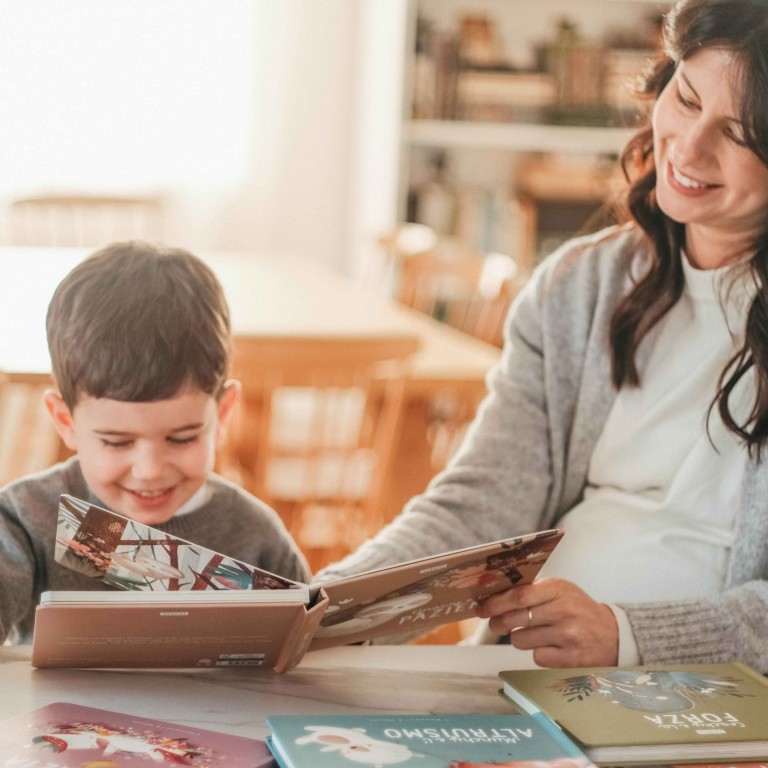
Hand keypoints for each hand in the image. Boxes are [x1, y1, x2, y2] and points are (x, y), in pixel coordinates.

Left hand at [476, 577, 618, 666]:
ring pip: (521, 639)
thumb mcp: (560, 591)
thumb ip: (532, 591)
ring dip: (519, 638)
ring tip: (532, 634)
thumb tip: (494, 596)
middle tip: (495, 623)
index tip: (481, 607)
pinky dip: (538, 652)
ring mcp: (567, 635)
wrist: (613, 635)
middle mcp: (563, 610)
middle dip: (498, 622)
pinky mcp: (571, 658)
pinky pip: (537, 657)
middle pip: (515, 618)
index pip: (519, 595)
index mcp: (557, 589)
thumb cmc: (578, 609)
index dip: (496, 602)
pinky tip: (549, 646)